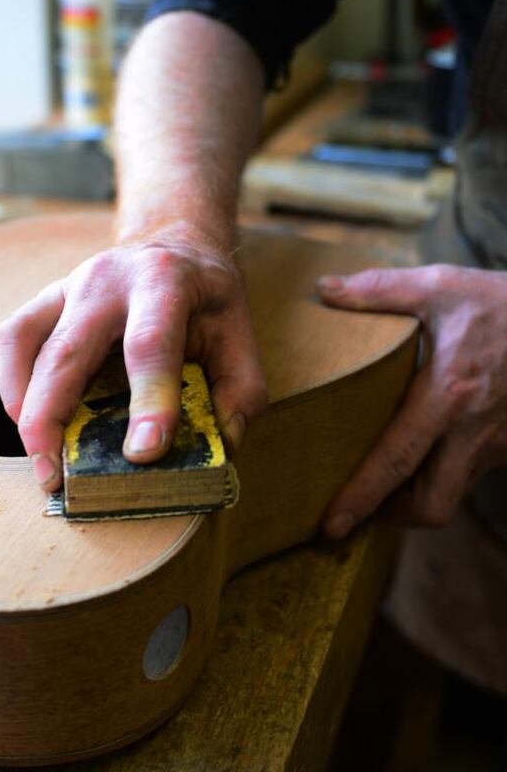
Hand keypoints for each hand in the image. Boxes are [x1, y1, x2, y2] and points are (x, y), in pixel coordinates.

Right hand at [0, 222, 267, 490]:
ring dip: (22, 403)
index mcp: (164, 282)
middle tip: (54, 475)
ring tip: (38, 454)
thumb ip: (241, 392)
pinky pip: (13, 337)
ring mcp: (70, 285)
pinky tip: (25, 417)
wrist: (175, 247)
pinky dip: (11, 381)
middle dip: (53, 417)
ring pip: (25, 341)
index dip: (148, 400)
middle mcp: (108, 279)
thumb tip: (218, 447)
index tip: (144, 452)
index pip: (150, 343)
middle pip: (68, 350)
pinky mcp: (47, 298)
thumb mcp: (241, 336)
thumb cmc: (206, 301)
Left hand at [318, 264, 506, 538]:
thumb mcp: (444, 287)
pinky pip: (473, 475)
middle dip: (390, 518)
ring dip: (416, 499)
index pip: (396, 460)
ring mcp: (500, 443)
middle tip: (354, 513)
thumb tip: (324, 289)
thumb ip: (381, 290)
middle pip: (432, 504)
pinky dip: (443, 476)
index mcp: (448, 394)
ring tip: (381, 486)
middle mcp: (475, 430)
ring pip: (454, 494)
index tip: (328, 527)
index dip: (361, 498)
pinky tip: (423, 457)